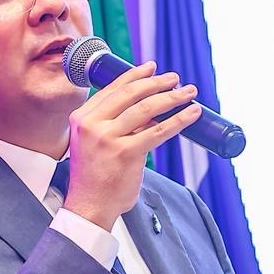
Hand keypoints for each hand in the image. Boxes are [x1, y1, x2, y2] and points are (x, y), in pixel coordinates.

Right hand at [63, 61, 200, 229]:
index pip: (112, 88)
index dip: (135, 75)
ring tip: (188, 92)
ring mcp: (108, 138)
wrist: (89, 206)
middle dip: (157, 83)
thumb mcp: (93, 141)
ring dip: (172, 97)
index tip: (151, 67)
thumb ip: (111, 122)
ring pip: (147, 109)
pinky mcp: (126, 153)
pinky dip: (179, 120)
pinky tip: (191, 114)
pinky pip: (158, 131)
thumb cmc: (95, 176)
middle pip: (131, 94)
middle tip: (175, 79)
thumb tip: (147, 105)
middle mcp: (92, 124)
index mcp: (82, 118)